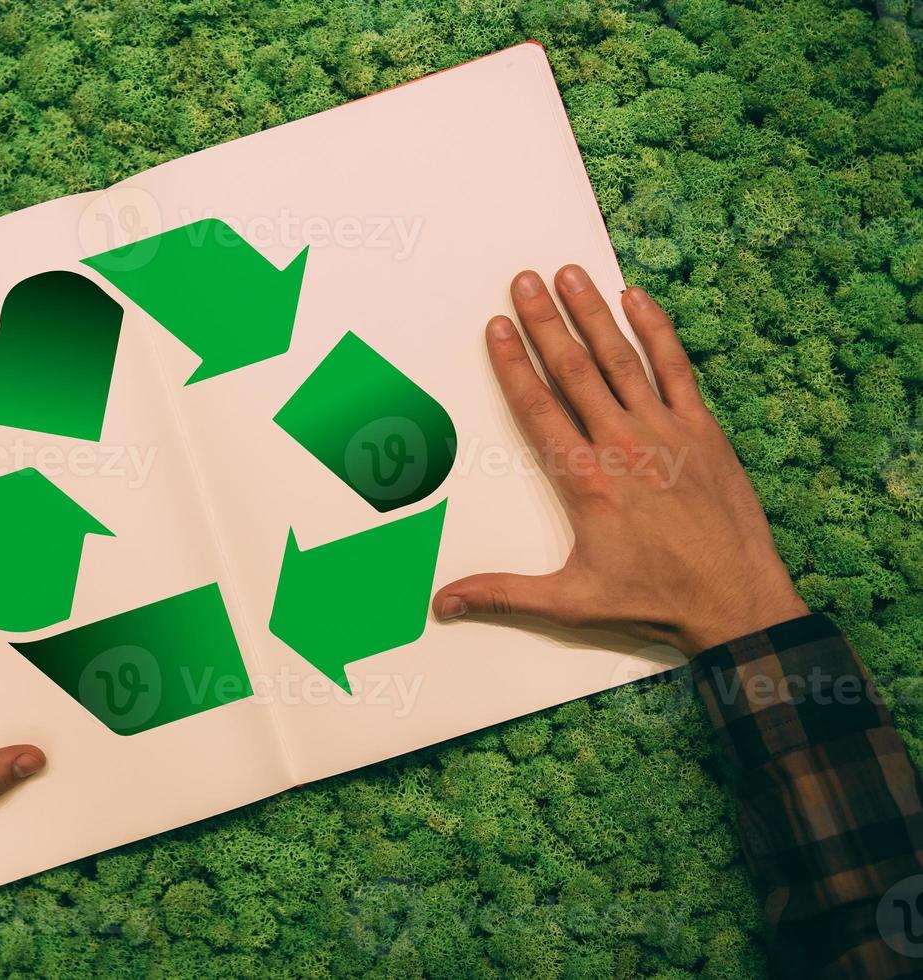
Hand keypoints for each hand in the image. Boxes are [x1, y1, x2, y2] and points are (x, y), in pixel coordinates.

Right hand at [432, 265, 806, 654]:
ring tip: (570, 275)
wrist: (735, 603)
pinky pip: (676, 369)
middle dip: (546, 321)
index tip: (498, 326)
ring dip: (593, 314)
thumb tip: (443, 604)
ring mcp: (666, 431)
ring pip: (620, 359)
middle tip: (524, 280)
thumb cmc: (655, 600)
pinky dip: (658, 331)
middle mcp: (622, 445)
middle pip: (573, 369)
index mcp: (585, 479)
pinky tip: (639, 300)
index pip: (537, 407)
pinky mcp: (702, 430)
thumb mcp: (570, 602)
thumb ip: (502, 594)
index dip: (513, 362)